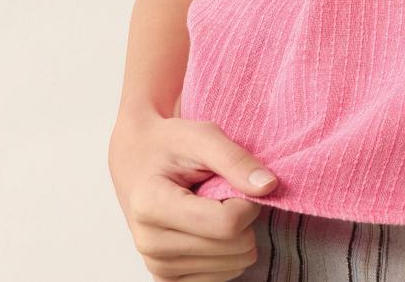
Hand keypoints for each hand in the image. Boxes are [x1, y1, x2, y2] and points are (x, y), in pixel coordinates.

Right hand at [108, 109, 278, 279]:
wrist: (135, 158)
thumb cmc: (169, 144)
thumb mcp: (202, 136)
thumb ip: (235, 159)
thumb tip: (269, 186)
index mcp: (153, 206)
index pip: (226, 223)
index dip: (248, 203)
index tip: (241, 182)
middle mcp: (150, 243)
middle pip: (232, 247)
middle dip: (244, 218)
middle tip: (226, 193)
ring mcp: (157, 267)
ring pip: (232, 266)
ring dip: (237, 236)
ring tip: (214, 208)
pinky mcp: (166, 280)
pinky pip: (220, 278)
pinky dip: (228, 254)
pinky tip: (212, 229)